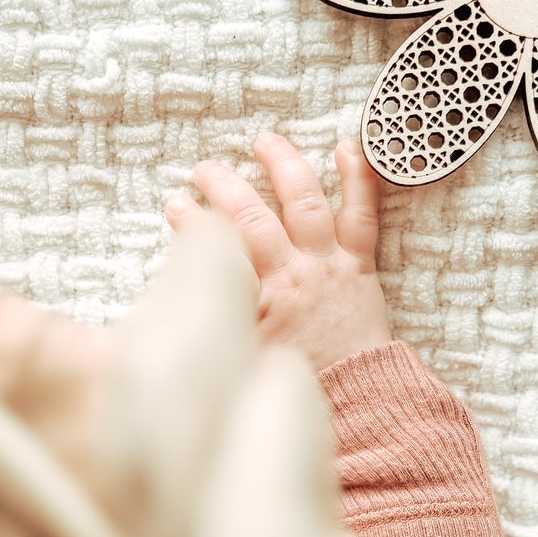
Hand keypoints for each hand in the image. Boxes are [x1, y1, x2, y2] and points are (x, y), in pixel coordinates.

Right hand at [165, 134, 391, 373]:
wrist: (358, 395)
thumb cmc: (301, 379)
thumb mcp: (245, 356)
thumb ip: (221, 321)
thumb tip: (184, 300)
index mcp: (262, 301)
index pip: (219, 250)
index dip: (193, 224)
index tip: (175, 205)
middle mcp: (295, 274)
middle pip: (254, 216)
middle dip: (224, 186)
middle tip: (203, 168)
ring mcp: (329, 264)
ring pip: (305, 201)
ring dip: (283, 165)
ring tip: (264, 141)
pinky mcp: (359, 263)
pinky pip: (362, 215)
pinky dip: (358, 179)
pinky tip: (348, 149)